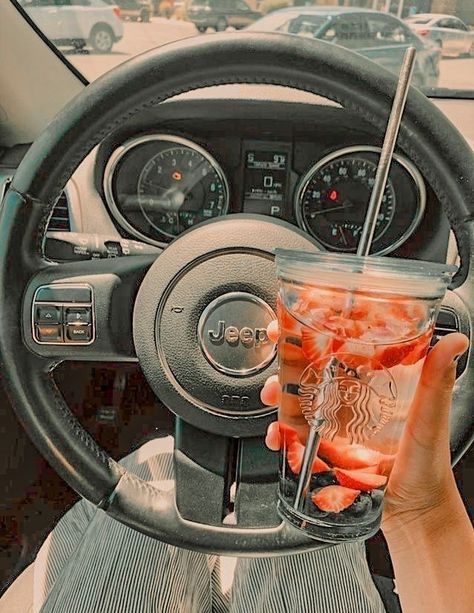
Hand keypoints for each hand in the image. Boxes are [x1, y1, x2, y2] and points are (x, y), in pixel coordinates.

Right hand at [261, 323, 468, 535]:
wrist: (414, 514)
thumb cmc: (427, 467)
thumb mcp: (430, 421)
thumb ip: (437, 384)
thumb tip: (455, 341)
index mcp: (374, 383)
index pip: (342, 346)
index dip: (316, 330)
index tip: (297, 318)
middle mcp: (351, 399)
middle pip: (310, 369)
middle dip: (285, 359)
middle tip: (274, 355)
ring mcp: (334, 424)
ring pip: (296, 399)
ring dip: (277, 394)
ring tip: (271, 398)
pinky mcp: (322, 448)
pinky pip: (294, 435)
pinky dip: (279, 434)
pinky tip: (277, 438)